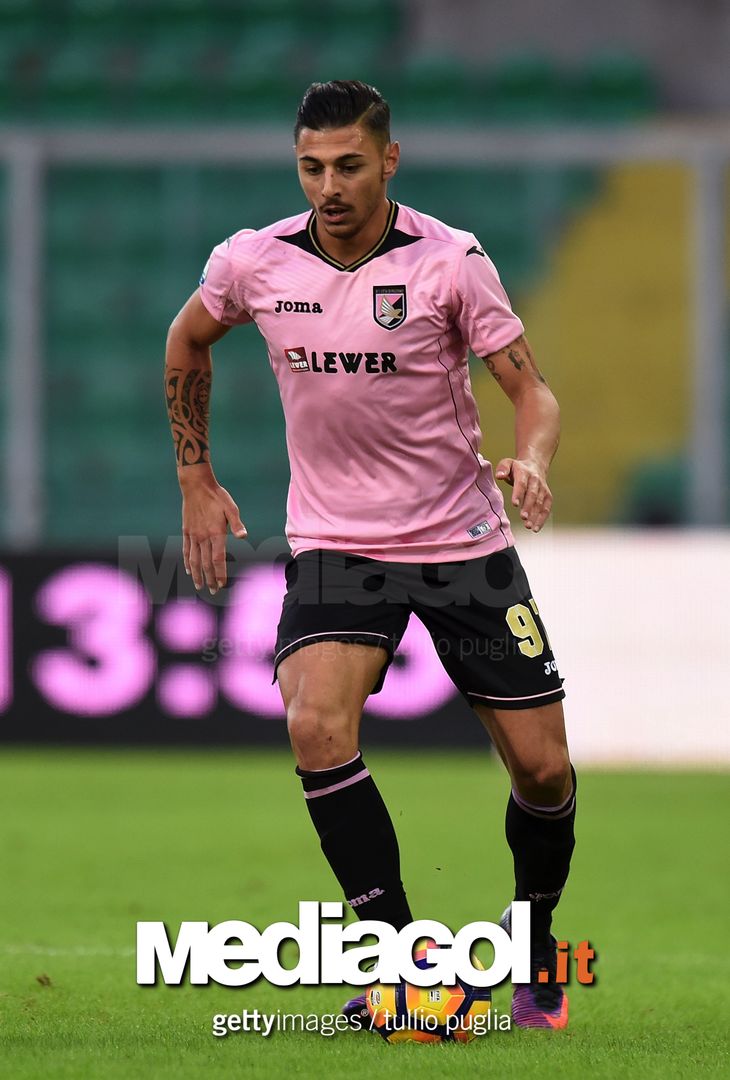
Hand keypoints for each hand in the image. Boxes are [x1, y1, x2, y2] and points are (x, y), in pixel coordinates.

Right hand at [180, 473, 246, 592]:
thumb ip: (237, 524)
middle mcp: (203, 537)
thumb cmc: (217, 496)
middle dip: (209, 579)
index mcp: (216, 533)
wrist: (196, 486)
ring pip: (194, 560)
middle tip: (213, 592)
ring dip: (197, 575)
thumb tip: (244, 537)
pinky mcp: (186, 532)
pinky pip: (186, 550)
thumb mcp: (231, 508)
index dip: (219, 573)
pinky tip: (189, 570)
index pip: (218, 559)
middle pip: (205, 563)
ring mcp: (193, 535)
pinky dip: (187, 562)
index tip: (221, 585)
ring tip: (199, 586)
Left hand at [495, 457, 551, 532]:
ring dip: (535, 515)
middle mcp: (536, 481)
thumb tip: (499, 476)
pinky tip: (536, 528)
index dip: (518, 493)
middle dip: (528, 506)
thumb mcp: (508, 463)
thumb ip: (503, 468)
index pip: (522, 484)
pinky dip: (542, 519)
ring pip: (540, 503)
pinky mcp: (548, 496)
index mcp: (524, 473)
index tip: (515, 504)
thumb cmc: (517, 468)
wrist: (535, 466)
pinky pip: (546, 509)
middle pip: (532, 495)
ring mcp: (543, 489)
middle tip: (523, 517)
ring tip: (528, 526)